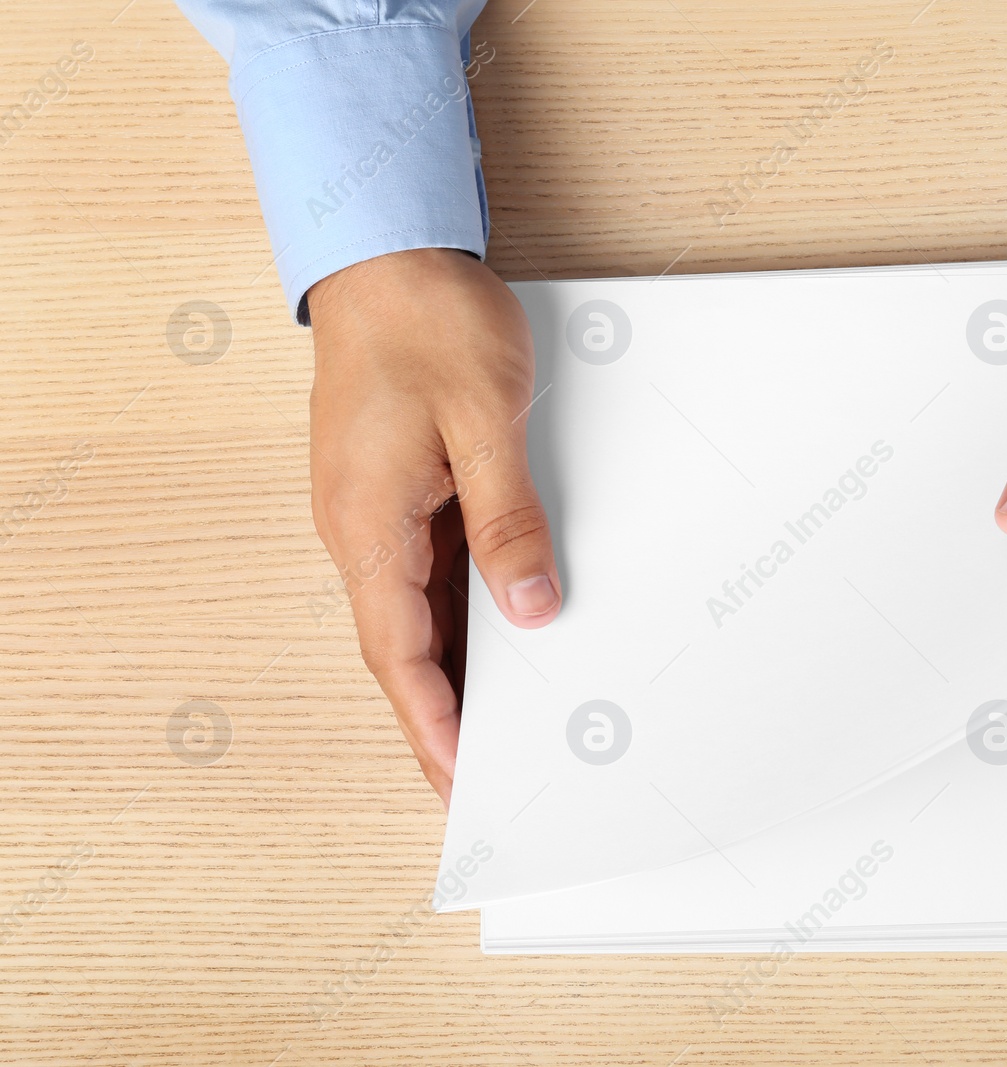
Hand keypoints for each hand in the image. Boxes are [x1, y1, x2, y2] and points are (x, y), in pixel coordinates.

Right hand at [307, 248, 561, 806]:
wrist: (388, 253)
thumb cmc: (428, 323)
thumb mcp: (484, 424)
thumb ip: (505, 523)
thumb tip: (529, 608)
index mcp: (368, 521)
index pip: (397, 650)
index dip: (429, 720)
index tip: (459, 778)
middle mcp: (360, 525)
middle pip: (402, 645)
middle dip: (438, 717)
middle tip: (478, 783)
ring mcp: (376, 507)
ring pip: (415, 611)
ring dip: (451, 671)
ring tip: (497, 728)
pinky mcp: (397, 486)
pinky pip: (427, 568)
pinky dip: (459, 614)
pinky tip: (497, 636)